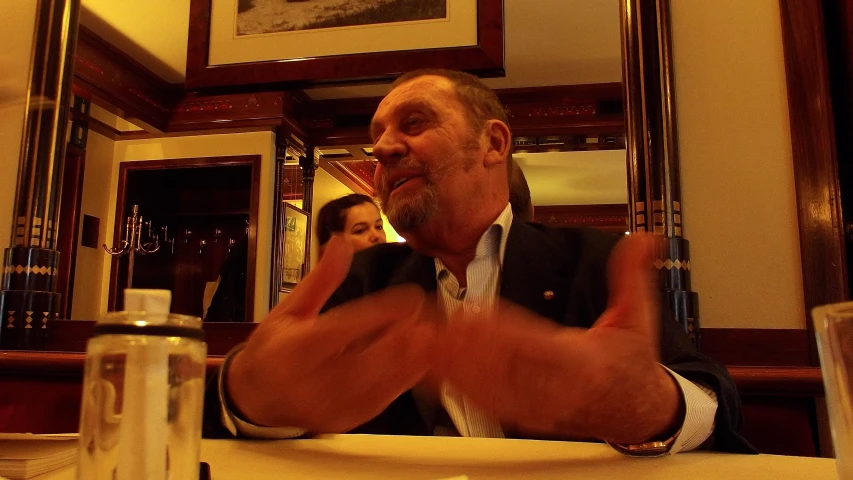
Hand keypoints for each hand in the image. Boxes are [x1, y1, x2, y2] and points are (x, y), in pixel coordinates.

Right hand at [227, 236, 436, 432]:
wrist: (256, 399)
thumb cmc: (274, 348)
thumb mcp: (289, 309)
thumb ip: (321, 279)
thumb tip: (342, 241)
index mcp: (296, 349)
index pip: (343, 329)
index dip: (380, 313)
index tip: (410, 296)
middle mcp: (311, 381)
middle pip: (367, 360)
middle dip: (402, 336)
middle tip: (426, 315)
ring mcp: (330, 406)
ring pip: (379, 383)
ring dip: (409, 358)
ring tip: (429, 334)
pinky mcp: (345, 420)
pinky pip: (381, 400)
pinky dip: (403, 379)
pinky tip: (418, 359)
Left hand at [432, 234, 682, 443]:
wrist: (634, 410)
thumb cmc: (629, 361)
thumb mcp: (637, 316)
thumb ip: (631, 275)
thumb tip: (643, 237)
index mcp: (584, 363)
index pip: (540, 347)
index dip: (505, 331)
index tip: (475, 314)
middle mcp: (557, 389)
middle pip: (504, 368)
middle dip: (467, 346)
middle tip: (435, 323)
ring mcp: (537, 405)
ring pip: (488, 386)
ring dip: (454, 365)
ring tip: (427, 341)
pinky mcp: (522, 414)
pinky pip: (485, 402)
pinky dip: (457, 386)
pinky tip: (435, 369)